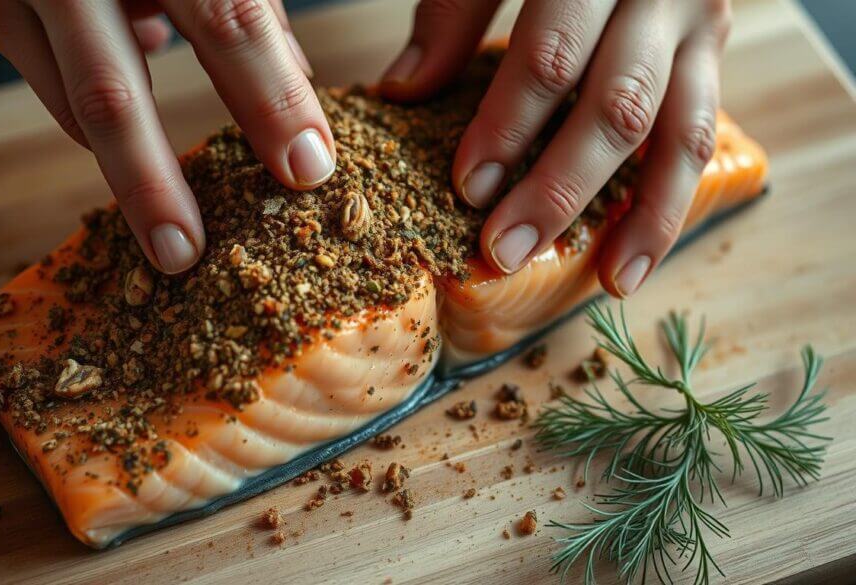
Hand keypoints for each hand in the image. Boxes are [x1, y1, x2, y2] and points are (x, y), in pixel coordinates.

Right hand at [0, 0, 335, 273]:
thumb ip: (248, 4)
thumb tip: (297, 88)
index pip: (229, 18)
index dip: (271, 98)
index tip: (310, 169)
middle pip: (115, 88)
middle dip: (154, 183)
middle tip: (187, 256)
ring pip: (77, 100)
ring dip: (130, 174)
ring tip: (174, 236)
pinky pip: (56, 85)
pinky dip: (100, 117)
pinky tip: (132, 131)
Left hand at [380, 0, 730, 296]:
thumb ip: (453, 12)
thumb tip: (401, 88)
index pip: (551, 54)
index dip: (509, 124)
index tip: (469, 186)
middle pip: (616, 105)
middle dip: (559, 186)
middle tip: (505, 248)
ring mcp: (697, 24)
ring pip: (676, 132)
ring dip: (635, 214)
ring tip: (605, 279)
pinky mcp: (712, 54)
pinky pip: (701, 138)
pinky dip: (669, 205)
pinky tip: (635, 261)